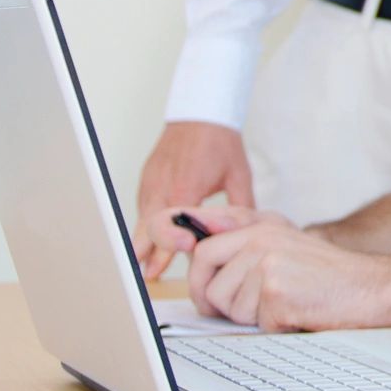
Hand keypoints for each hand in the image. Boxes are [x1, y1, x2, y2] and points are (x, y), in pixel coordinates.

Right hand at [134, 122, 253, 276]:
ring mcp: (151, 183)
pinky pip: (142, 209)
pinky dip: (143, 227)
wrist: (200, 113)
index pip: (176, 222)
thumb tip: (248, 232)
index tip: (177, 259)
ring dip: (143, 244)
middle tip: (150, 276)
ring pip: (142, 220)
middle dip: (151, 251)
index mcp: (187, 186)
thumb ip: (242, 205)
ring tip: (142, 270)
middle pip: (151, 225)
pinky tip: (144, 245)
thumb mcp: (238, 174)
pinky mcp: (147, 181)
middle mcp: (163, 186)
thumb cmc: (220, 142)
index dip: (176, 243)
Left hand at [187, 210, 390, 331]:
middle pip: (203, 271)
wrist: (372, 289)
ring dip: (248, 315)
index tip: (181, 260)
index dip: (188, 258)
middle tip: (239, 306)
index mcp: (262, 224)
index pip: (203, 239)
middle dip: (213, 297)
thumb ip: (246, 240)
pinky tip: (294, 312)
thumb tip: (197, 247)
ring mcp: (268, 262)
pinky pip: (250, 321)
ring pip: (223, 303)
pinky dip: (271, 325)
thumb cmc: (330, 275)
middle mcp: (261, 237)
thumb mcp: (287, 244)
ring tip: (282, 303)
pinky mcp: (276, 291)